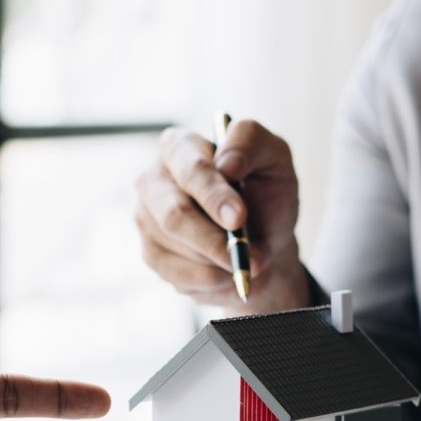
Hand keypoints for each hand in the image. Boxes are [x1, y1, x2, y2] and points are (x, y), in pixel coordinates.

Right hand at [134, 121, 311, 314]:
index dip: (214, 196)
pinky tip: (227, 269)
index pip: (190, 170)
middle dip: (213, 239)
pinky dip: (213, 279)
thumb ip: (252, 141)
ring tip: (246, 257)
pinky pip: (179, 275)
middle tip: (245, 255)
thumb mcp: (274, 159)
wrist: (263, 244)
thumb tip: (226, 162)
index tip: (238, 218)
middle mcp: (153, 180)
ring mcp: (146, 219)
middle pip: (174, 215)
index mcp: (179, 146)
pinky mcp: (150, 253)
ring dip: (220, 260)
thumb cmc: (266, 196)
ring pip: (180, 249)